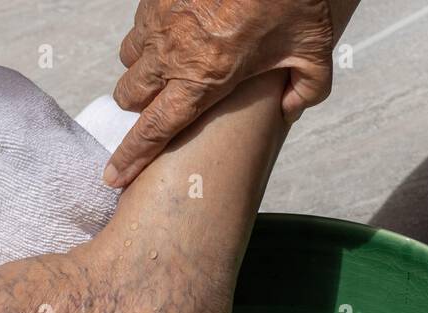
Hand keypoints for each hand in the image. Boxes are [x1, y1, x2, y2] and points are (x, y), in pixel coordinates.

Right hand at [105, 0, 346, 186]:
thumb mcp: (313, 51)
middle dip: (140, 109)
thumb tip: (289, 111)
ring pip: (129, 60)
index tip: (113, 177)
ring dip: (142, 71)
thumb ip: (306, 90)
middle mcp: (171, 52)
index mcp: (203, 78)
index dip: (131, 158)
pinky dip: (150, 37)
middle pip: (130, 96)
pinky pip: (138, 26)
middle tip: (163, 108)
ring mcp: (158, 20)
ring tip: (171, 69)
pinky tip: (178, 33)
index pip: (154, 129)